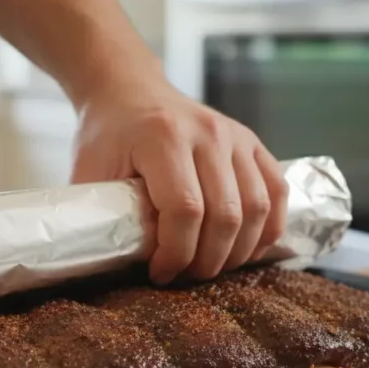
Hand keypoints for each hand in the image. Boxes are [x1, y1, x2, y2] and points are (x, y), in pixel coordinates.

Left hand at [71, 80, 288, 284]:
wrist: (130, 90)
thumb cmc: (107, 135)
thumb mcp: (91, 170)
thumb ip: (104, 213)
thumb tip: (116, 264)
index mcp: (164, 138)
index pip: (185, 209)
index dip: (176, 252)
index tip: (160, 272)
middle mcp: (208, 133)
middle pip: (225, 215)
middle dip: (207, 260)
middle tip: (185, 277)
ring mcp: (236, 136)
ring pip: (257, 208)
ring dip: (237, 251)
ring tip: (210, 266)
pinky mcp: (252, 143)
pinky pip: (278, 191)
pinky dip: (269, 228)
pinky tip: (245, 249)